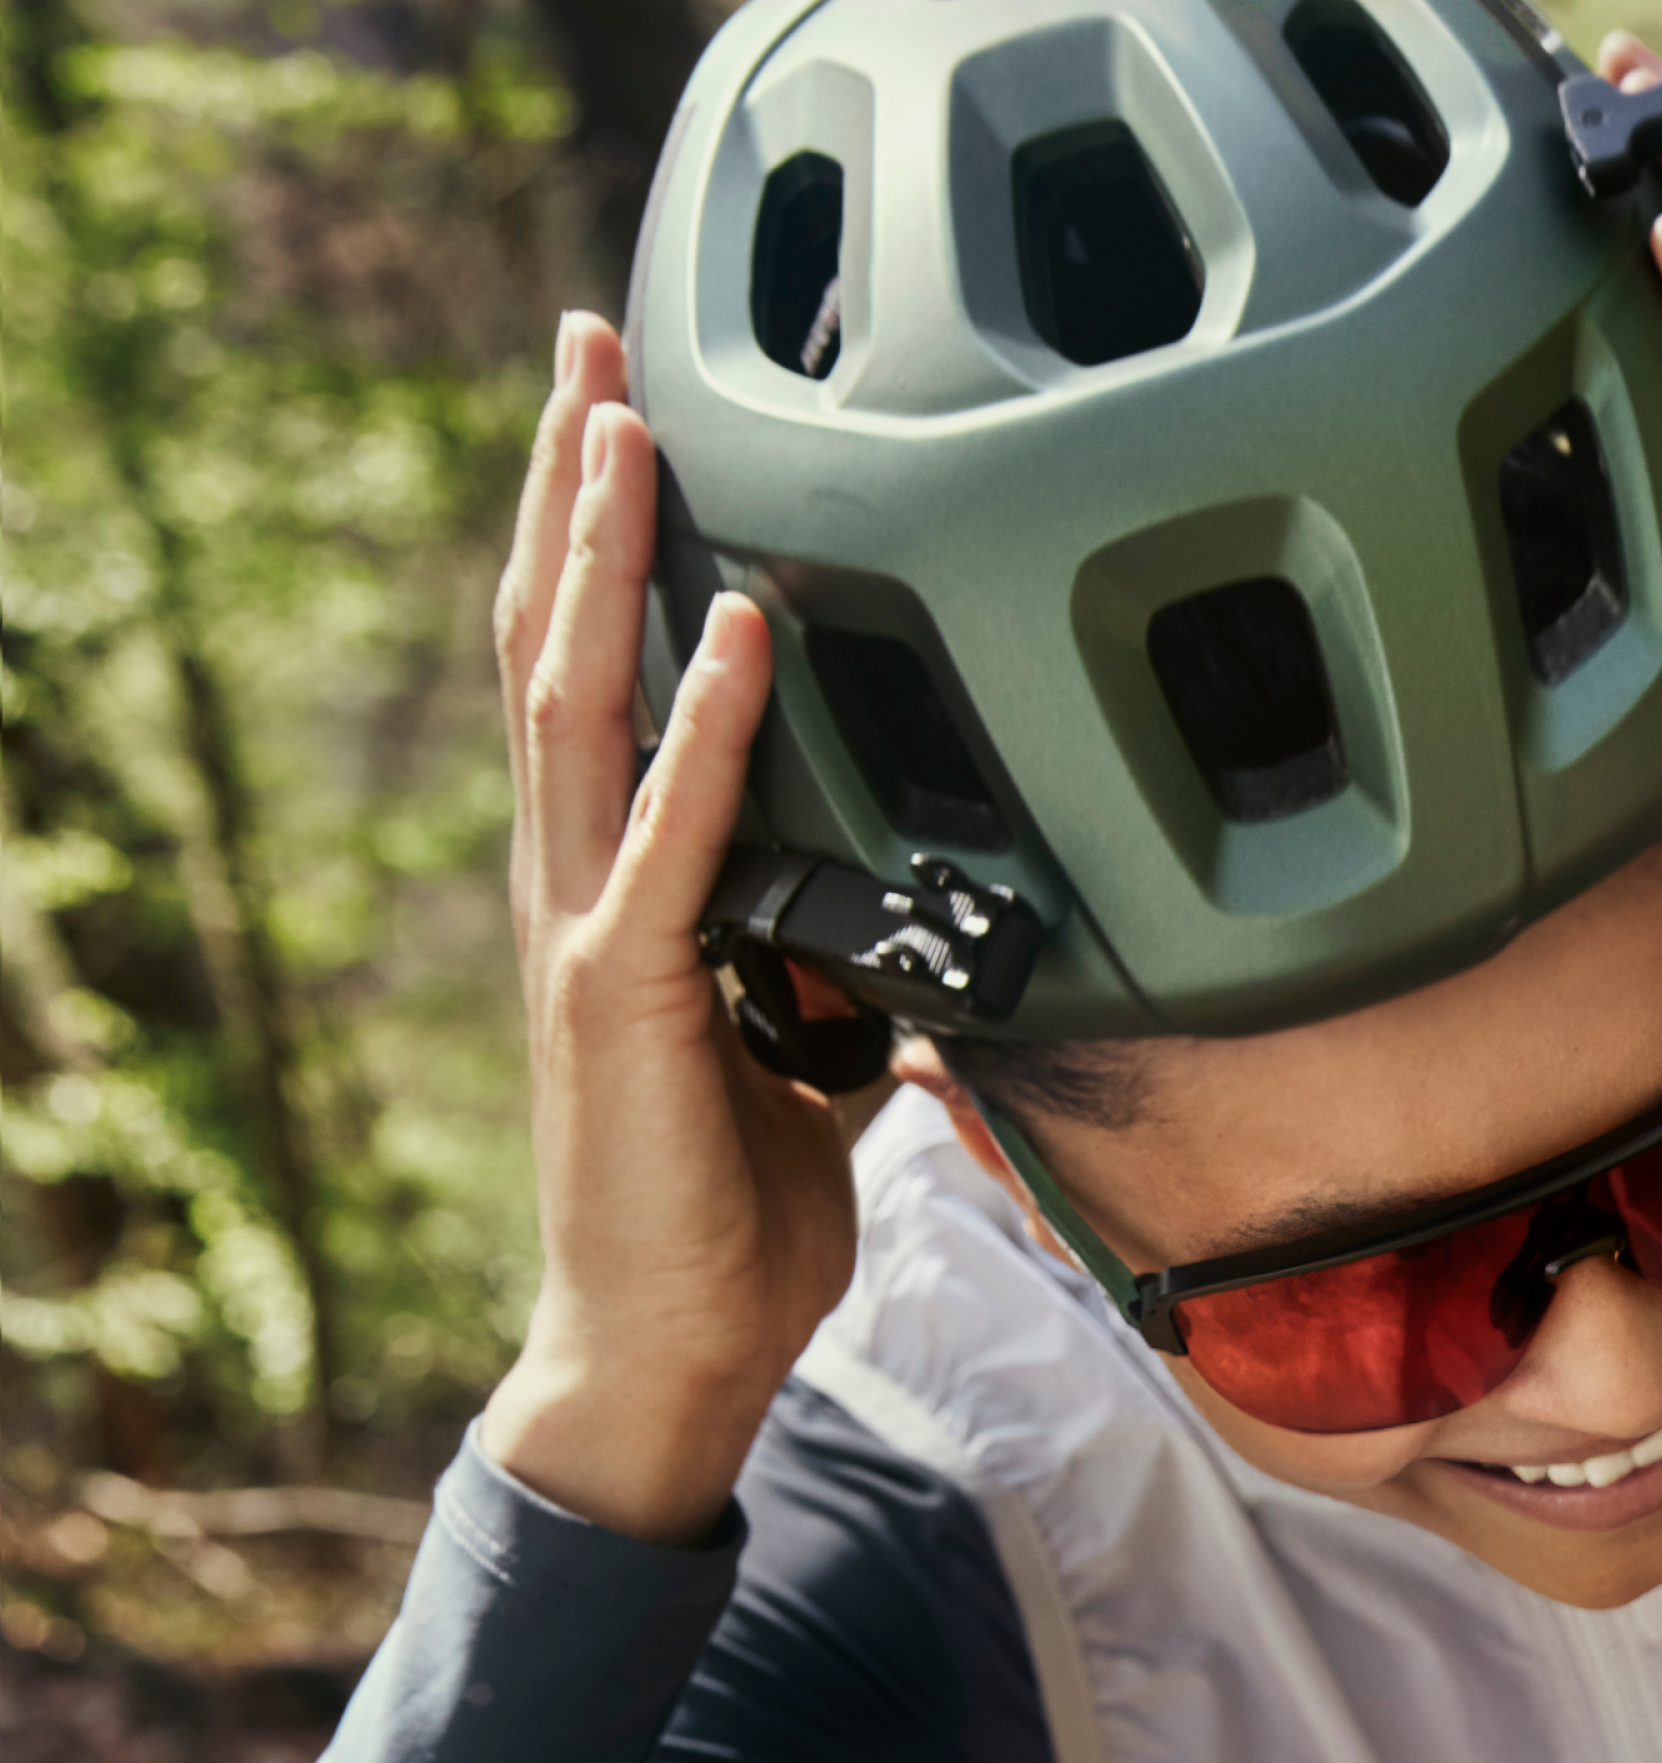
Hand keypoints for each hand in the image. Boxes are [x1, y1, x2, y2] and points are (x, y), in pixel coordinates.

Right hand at [470, 314, 862, 1544]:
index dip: (597, 539)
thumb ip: (851, 991)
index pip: (590, 669)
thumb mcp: (815, 1068)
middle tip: (591, 343)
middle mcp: (574, 878)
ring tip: (623, 421)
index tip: (622, 410)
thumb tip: (932, 967)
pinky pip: (669, 834)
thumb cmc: (735, 1215)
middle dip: (570, 487)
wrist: (671, 1347)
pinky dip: (702, 725)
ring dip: (600, 554)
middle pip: (554, 637)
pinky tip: (729, 627)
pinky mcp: (622, 997)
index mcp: (613, 881)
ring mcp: (587, 929)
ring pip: (576, 699)